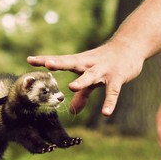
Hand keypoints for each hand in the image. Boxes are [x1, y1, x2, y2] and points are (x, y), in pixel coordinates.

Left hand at [27, 40, 144, 115]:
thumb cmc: (106, 62)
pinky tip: (106, 113)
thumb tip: (71, 111)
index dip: (45, 60)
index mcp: (80, 62)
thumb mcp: (92, 78)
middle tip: (48, 64)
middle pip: (72, 63)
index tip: (29, 59)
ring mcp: (104, 70)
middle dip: (60, 63)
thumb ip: (82, 95)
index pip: (60, 60)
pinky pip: (113, 92)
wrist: (131, 46)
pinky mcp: (118, 78)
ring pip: (91, 76)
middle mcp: (89, 64)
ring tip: (72, 86)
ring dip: (82, 81)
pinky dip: (110, 102)